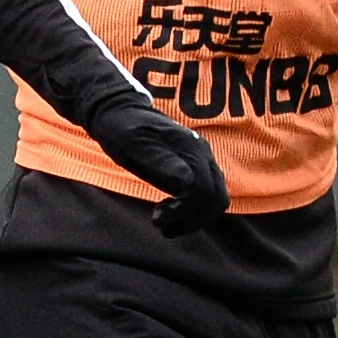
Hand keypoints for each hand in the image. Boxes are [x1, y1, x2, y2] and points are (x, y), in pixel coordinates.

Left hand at [95, 101, 228, 237]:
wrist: (121, 112)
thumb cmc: (122, 129)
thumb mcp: (133, 145)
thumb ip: (160, 162)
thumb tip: (186, 181)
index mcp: (189, 148)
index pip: (202, 190)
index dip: (183, 211)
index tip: (156, 216)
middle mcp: (203, 154)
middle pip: (217, 199)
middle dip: (192, 220)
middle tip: (162, 226)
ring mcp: (203, 160)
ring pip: (217, 200)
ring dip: (195, 219)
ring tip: (165, 223)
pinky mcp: (198, 168)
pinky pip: (209, 195)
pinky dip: (194, 211)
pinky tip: (170, 212)